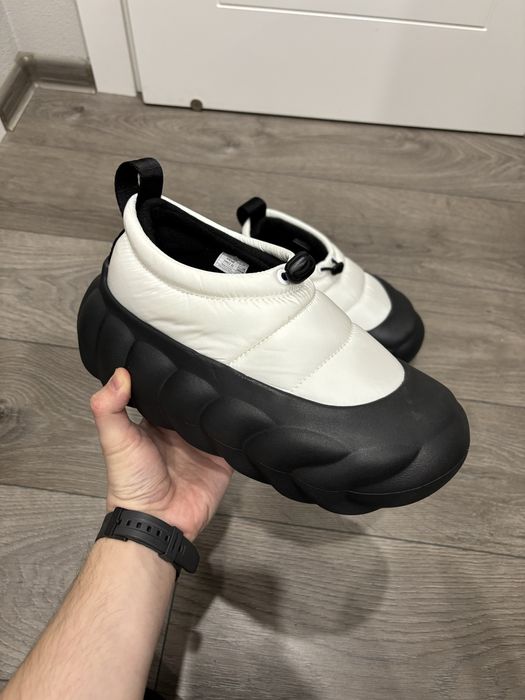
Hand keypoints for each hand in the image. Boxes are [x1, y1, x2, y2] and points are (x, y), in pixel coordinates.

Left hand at [90, 368, 232, 540]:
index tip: (181, 351)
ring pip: (217, 417)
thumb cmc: (132, 484)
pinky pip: (235, 440)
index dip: (172, 375)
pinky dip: (241, 429)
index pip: (166, 391)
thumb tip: (119, 373)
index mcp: (156, 422)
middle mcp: (181, 431)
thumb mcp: (115, 441)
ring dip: (224, 405)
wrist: (158, 521)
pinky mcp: (222, 460)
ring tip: (236, 380)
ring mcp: (203, 444)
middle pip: (196, 402)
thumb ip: (109, 407)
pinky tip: (247, 413)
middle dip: (204, 387)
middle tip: (217, 360)